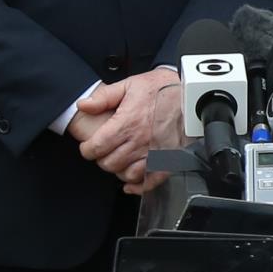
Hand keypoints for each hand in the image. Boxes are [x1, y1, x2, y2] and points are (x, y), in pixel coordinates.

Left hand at [71, 65, 182, 189]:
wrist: (190, 94)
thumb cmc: (161, 88)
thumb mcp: (129, 85)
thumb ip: (103, 97)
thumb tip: (83, 105)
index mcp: (127, 123)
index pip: (97, 147)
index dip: (87, 149)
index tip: (88, 147)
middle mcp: (140, 141)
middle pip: (109, 163)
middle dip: (102, 159)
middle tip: (103, 152)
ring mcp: (155, 153)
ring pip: (127, 175)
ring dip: (119, 170)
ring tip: (118, 160)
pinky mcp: (168, 161)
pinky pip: (150, 182)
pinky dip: (138, 186)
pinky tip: (131, 183)